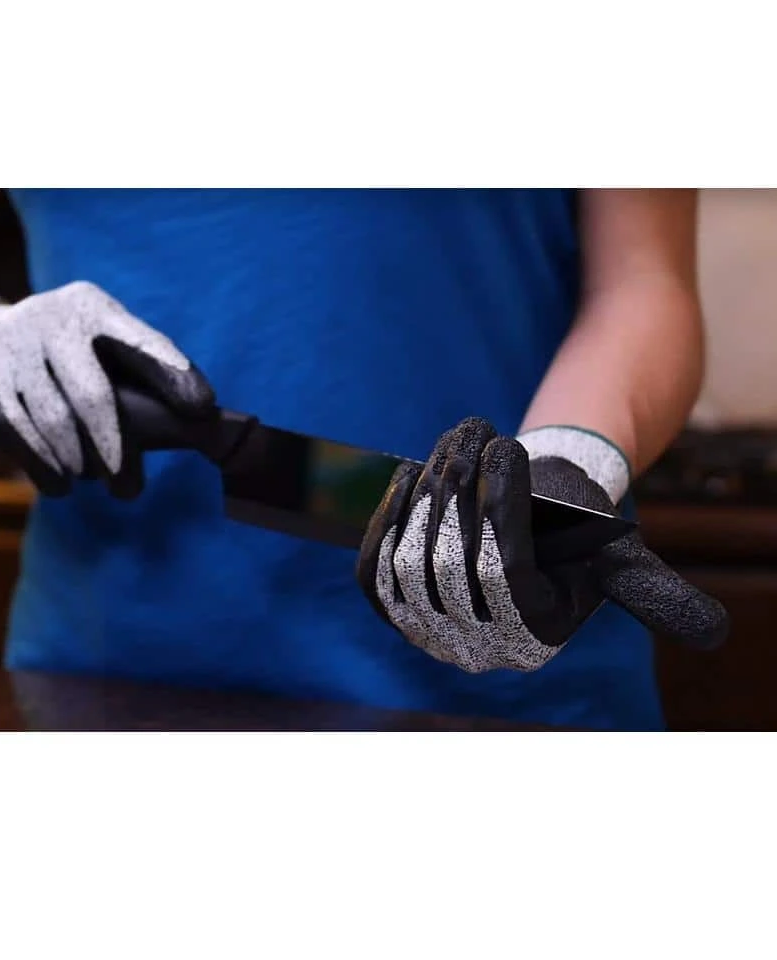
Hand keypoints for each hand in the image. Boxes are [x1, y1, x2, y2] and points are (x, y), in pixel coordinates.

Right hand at [0, 281, 215, 496]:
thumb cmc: (70, 357)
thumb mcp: (103, 349)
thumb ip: (144, 376)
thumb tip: (206, 424)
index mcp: (95, 308)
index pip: (143, 344)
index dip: (174, 376)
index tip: (203, 410)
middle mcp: (55, 318)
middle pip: (93, 394)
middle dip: (116, 448)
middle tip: (129, 489)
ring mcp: (14, 343)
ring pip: (53, 419)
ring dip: (78, 463)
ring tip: (93, 482)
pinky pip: (15, 430)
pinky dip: (41, 465)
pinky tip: (60, 485)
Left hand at [355, 418, 728, 672]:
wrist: (521, 542)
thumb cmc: (572, 539)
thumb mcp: (617, 561)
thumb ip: (652, 594)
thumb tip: (711, 633)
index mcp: (533, 638)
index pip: (504, 574)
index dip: (500, 506)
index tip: (507, 446)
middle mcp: (477, 650)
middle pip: (449, 566)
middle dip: (457, 490)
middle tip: (471, 433)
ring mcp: (428, 633)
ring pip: (409, 562)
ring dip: (424, 493)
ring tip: (448, 445)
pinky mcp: (395, 611)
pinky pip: (373, 573)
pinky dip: (383, 521)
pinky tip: (405, 475)